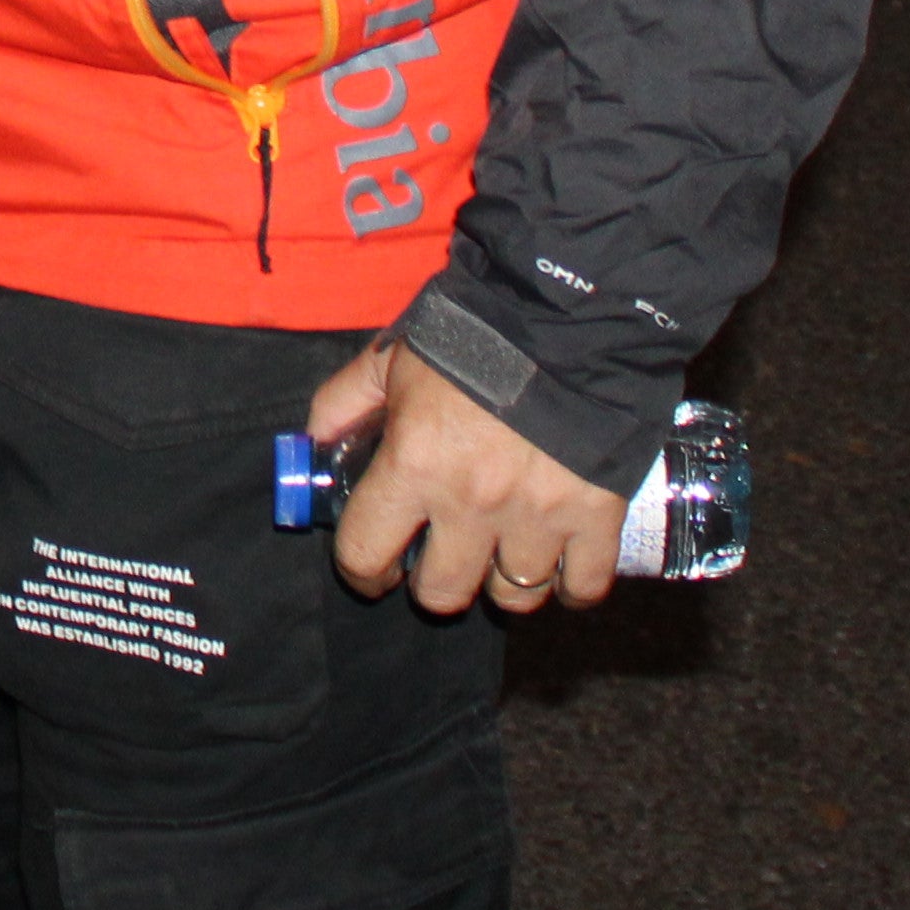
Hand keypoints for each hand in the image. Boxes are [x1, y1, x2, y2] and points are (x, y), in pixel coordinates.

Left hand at [302, 344, 630, 616]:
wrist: (570, 311)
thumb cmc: (472, 335)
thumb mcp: (391, 358)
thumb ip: (342, 402)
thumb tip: (313, 443)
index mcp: (414, 464)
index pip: (365, 553)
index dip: (363, 573)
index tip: (374, 573)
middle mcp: (471, 502)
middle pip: (443, 593)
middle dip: (435, 582)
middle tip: (442, 559)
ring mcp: (537, 515)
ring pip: (514, 597)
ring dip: (502, 582)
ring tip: (503, 555)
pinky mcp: (596, 515)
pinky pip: (584, 587)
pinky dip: (572, 587)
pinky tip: (560, 568)